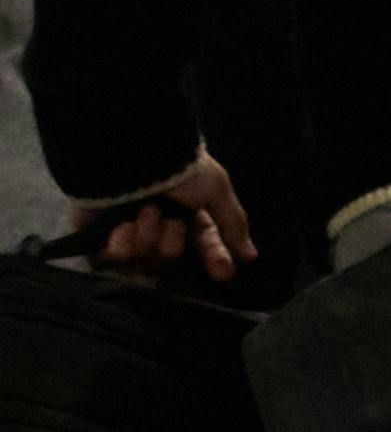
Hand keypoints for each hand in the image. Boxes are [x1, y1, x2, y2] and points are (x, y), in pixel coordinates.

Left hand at [69, 153, 253, 282]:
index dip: (215, 260)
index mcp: (187, 214)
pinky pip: (112, 262)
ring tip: (142, 213)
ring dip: (147, 238)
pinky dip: (120, 244)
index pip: (204, 245)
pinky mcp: (98, 242)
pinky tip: (122, 225)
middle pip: (170, 259)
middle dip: (171, 240)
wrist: (129, 157)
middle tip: (168, 218)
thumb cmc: (176, 170)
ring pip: (142, 262)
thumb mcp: (216, 189)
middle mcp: (158, 226)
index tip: (224, 274)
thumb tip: (250, 256)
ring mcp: (127, 235)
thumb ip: (232, 224)